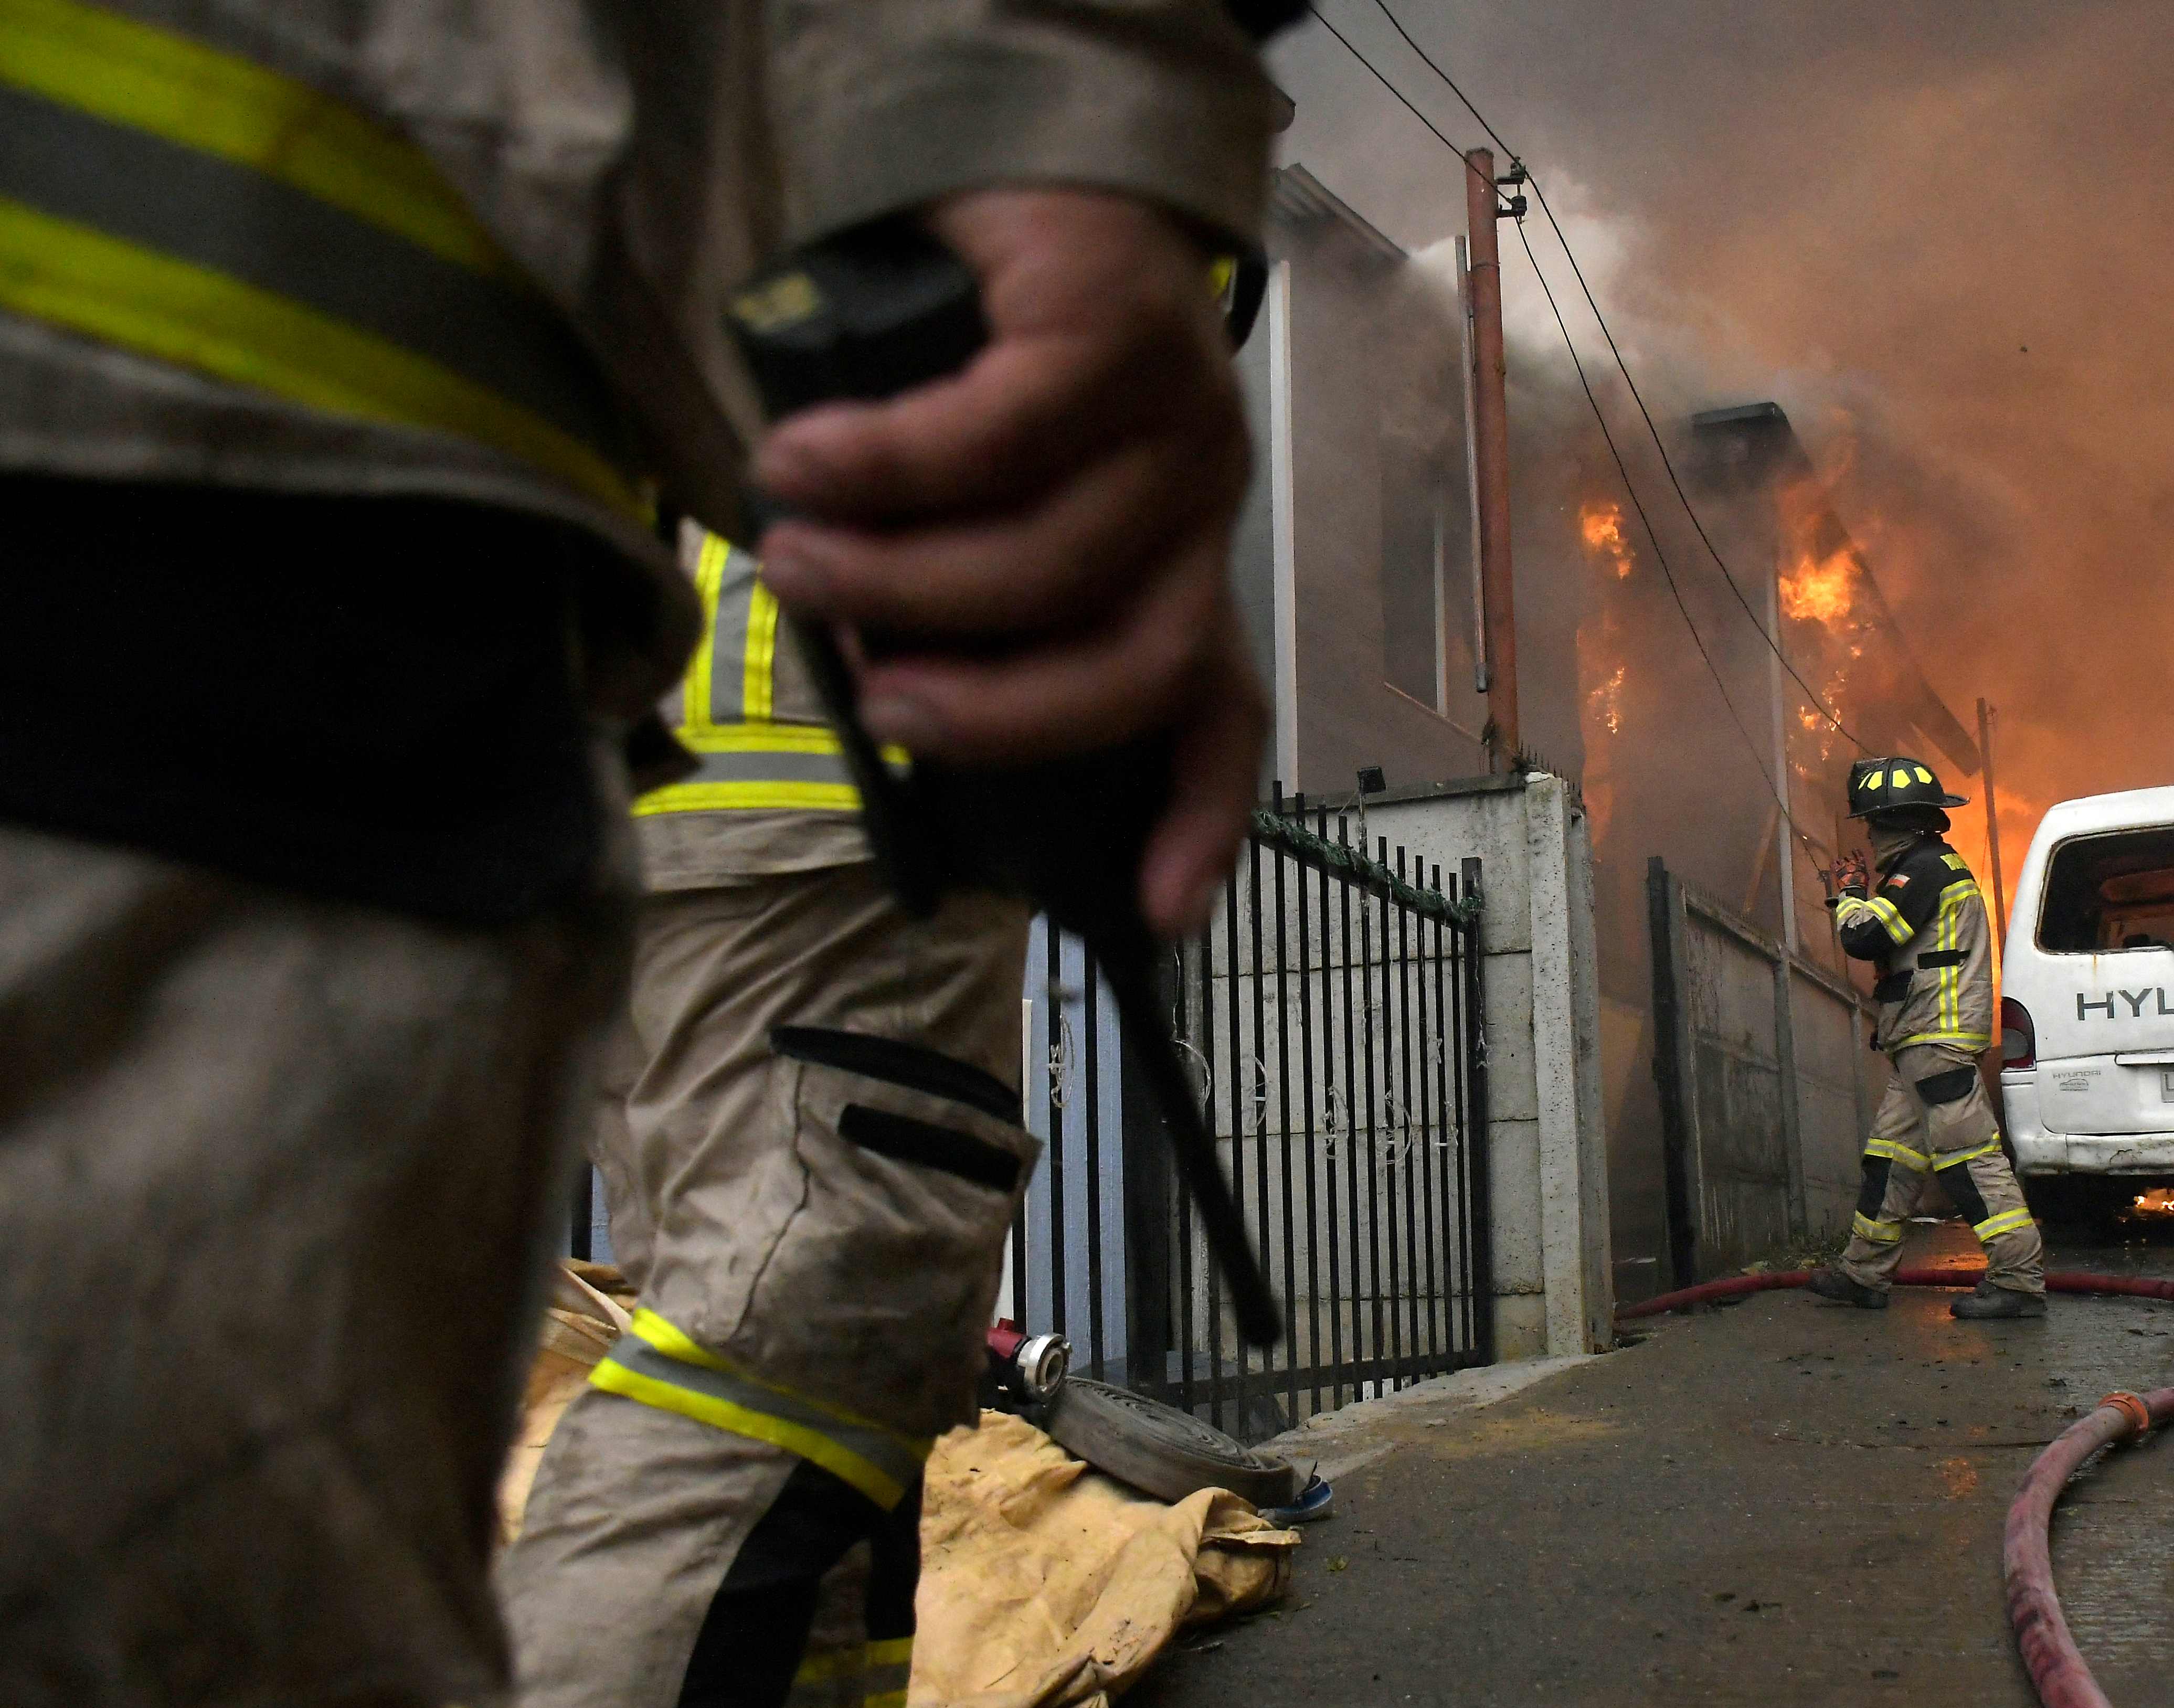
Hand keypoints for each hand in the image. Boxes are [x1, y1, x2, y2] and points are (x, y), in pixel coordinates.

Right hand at [752, 188, 1261, 936]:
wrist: (997, 166)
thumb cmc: (966, 363)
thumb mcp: (974, 510)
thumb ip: (958, 609)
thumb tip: (879, 696)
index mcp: (1176, 569)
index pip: (1222, 718)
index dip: (1201, 825)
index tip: (1158, 917)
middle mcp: (1200, 511)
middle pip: (1133, 668)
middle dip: (996, 716)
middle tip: (878, 707)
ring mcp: (1179, 425)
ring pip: (1050, 561)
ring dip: (901, 581)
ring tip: (793, 557)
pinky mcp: (1122, 335)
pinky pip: (995, 439)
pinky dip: (882, 466)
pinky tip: (800, 461)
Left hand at [1828, 851, 1872, 900]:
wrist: (1854, 888)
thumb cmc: (1861, 885)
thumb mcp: (1866, 878)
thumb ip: (1862, 872)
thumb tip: (1861, 872)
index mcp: (1861, 864)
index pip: (1859, 855)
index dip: (1856, 852)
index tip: (1854, 850)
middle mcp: (1852, 863)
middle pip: (1848, 858)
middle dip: (1847, 859)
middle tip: (1845, 860)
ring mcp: (1844, 865)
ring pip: (1840, 860)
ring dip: (1840, 862)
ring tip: (1838, 863)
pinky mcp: (1837, 870)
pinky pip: (1833, 864)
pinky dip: (1833, 863)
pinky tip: (1832, 863)